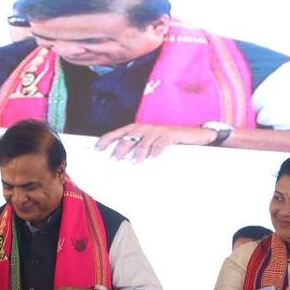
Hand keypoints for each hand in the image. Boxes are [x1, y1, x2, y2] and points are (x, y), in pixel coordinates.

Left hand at [94, 123, 218, 162]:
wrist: (192, 134)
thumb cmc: (167, 141)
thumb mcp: (150, 143)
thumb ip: (137, 148)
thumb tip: (122, 160)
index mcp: (139, 129)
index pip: (119, 133)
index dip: (107, 139)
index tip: (97, 148)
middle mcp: (147, 128)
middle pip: (130, 137)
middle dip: (121, 148)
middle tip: (115, 159)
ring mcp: (159, 130)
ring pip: (145, 140)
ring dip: (139, 151)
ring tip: (135, 162)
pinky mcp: (171, 134)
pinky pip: (162, 142)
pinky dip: (157, 150)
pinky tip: (153, 158)